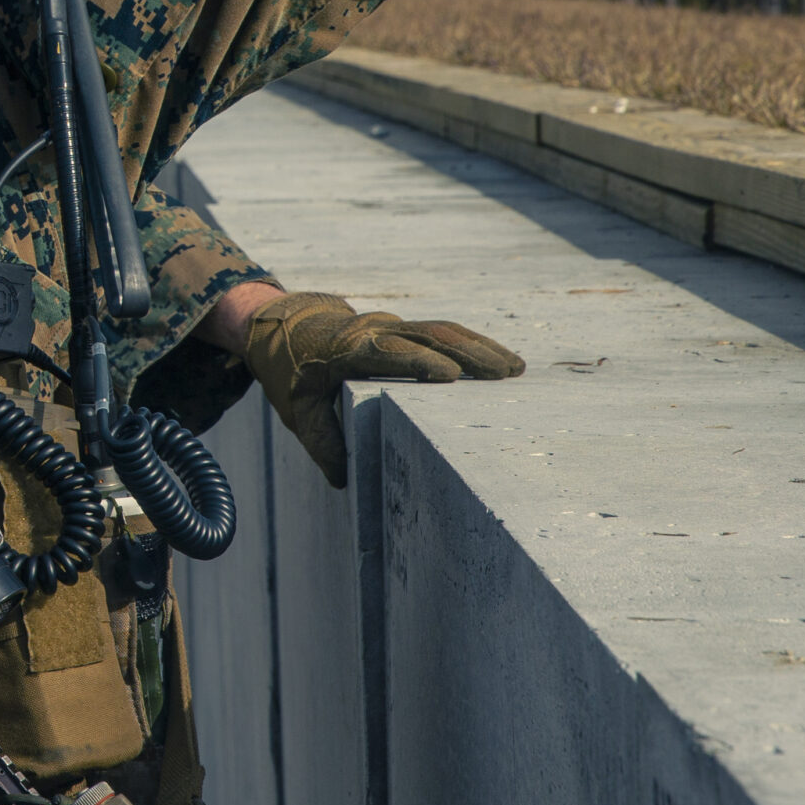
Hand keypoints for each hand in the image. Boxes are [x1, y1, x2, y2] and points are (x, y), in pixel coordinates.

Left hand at [243, 292, 524, 487]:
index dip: (417, 361)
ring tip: (516, 368)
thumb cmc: (294, 374)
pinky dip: (473, 343)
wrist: (288, 326)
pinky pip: (442, 331)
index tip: (451, 377)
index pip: (384, 352)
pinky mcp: (404, 328)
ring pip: (440, 329)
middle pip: (425, 335)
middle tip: (505, 374)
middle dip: (468, 353)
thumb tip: (344, 480)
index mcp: (345, 349)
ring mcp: (391, 325)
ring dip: (480, 346)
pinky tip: (502, 360)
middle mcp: (373, 330)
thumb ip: (321, 443)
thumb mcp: (298, 411)